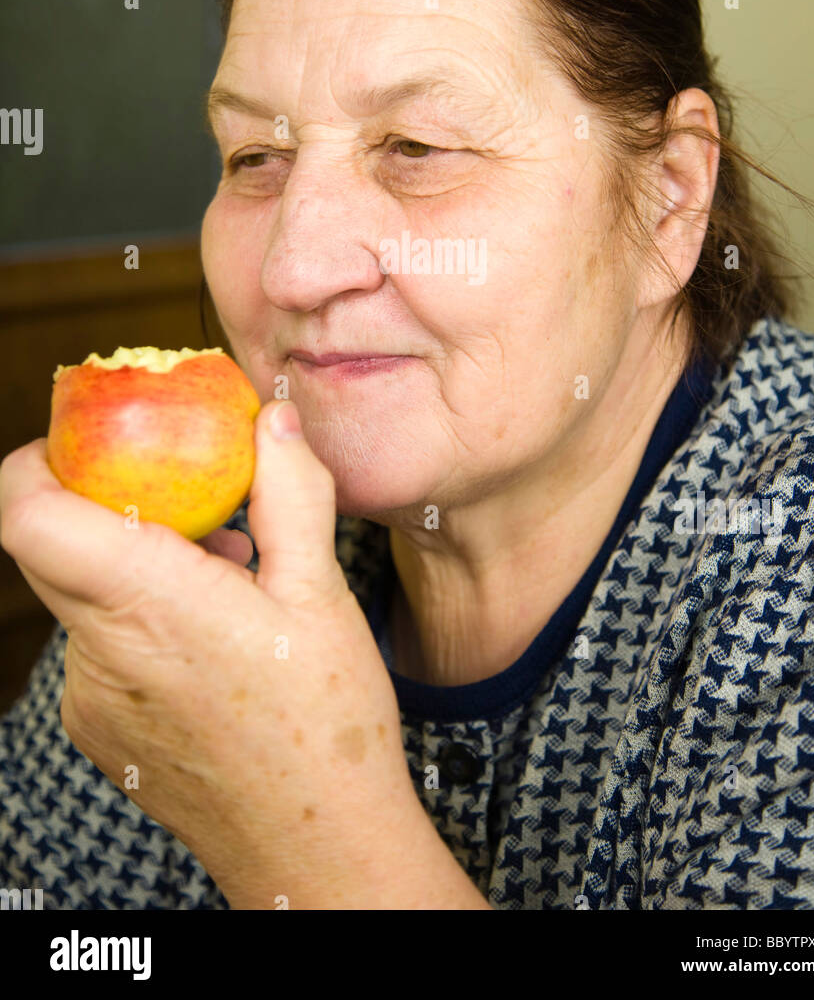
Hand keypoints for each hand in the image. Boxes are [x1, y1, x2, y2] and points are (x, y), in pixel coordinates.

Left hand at [0, 400, 412, 906]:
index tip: (79, 438)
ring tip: (222, 570)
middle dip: (97, 501)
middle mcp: (100, 654)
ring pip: (76, 596)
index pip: (28, 518)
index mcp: (151, 605)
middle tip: (172, 488)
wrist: (315, 850)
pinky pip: (94, 645)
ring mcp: (91, 699)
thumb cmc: (327, 727)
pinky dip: (134, 616)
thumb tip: (271, 419)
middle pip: (46, 548)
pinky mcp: (97, 730)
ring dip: (127, 563)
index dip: (34, 464)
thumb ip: (290, 495)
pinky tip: (208, 631)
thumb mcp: (322, 595)